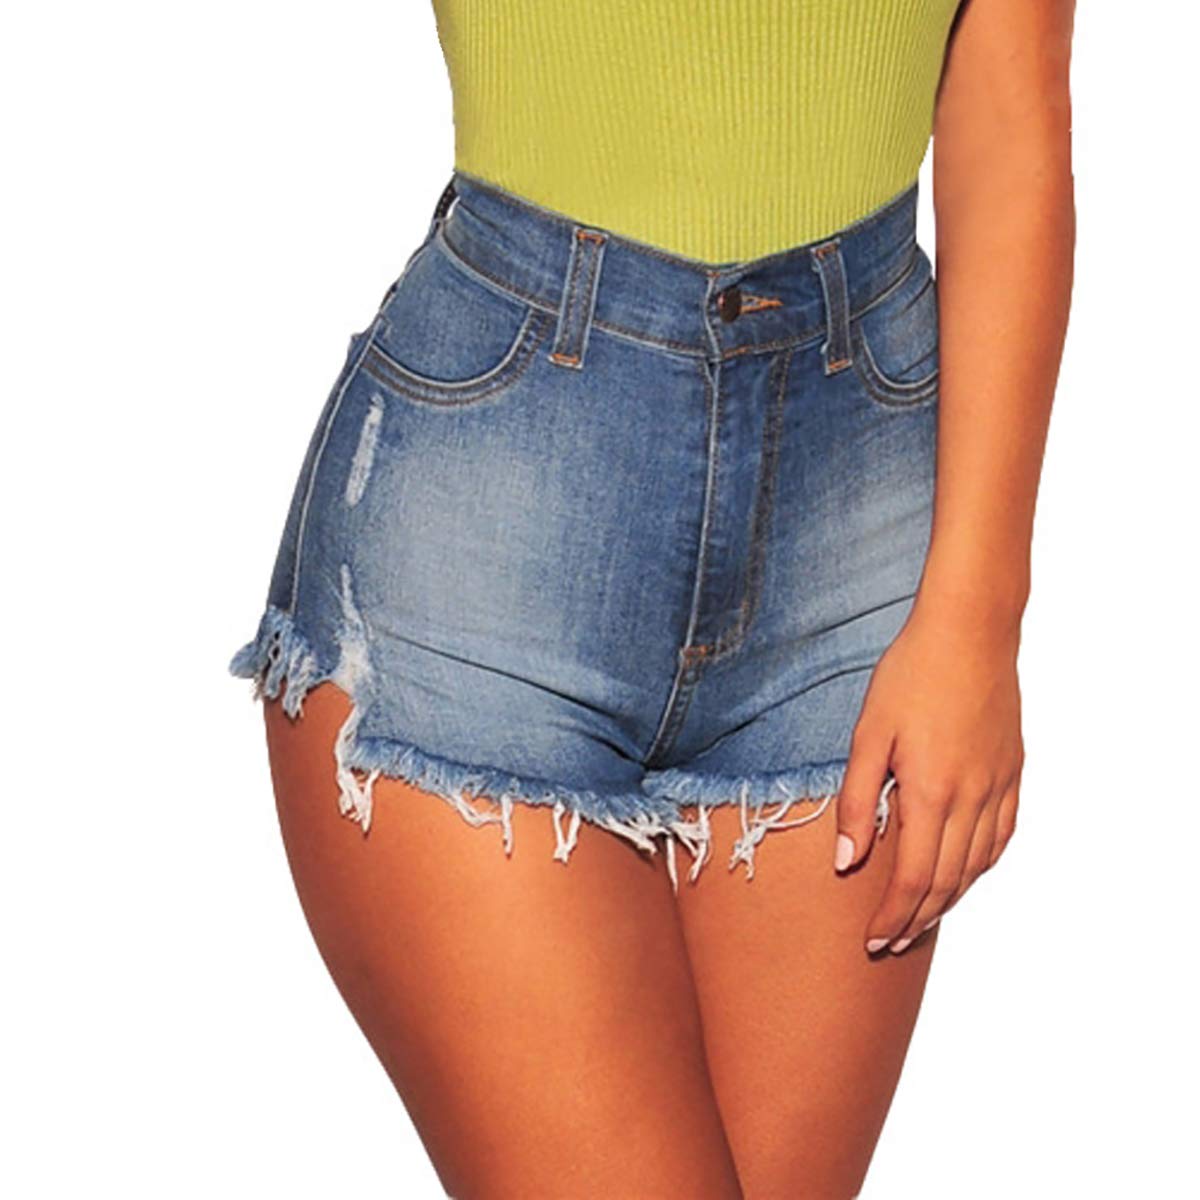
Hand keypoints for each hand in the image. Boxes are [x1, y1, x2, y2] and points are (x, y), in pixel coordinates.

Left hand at [833, 593, 1023, 952]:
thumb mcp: (868, 734)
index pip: (913, 879)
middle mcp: (972, 798)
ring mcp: (999, 786)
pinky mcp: (1013, 771)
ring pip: (978, 865)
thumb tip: (848, 862)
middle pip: (947, 882)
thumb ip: (857, 800)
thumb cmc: (910, 676)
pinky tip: (966, 873)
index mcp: (931, 793)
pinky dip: (982, 865)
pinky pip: (1002, 835)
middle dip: (917, 920)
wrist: (970, 632)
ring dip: (950, 899)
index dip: (892, 917)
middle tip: (891, 944)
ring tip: (923, 919)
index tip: (872, 941)